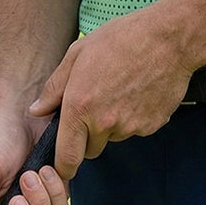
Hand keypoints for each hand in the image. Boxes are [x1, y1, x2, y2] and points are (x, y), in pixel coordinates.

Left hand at [29, 6, 195, 180]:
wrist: (168, 37)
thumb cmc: (122, 38)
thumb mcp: (79, 52)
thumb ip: (54, 87)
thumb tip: (37, 111)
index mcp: (80, 106)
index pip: (67, 158)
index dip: (63, 167)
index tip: (63, 165)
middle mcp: (104, 122)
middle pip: (91, 149)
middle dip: (90, 135)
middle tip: (98, 103)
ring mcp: (131, 126)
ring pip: (115, 136)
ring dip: (114, 123)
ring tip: (122, 88)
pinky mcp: (152, 125)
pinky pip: (137, 129)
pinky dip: (135, 116)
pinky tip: (140, 90)